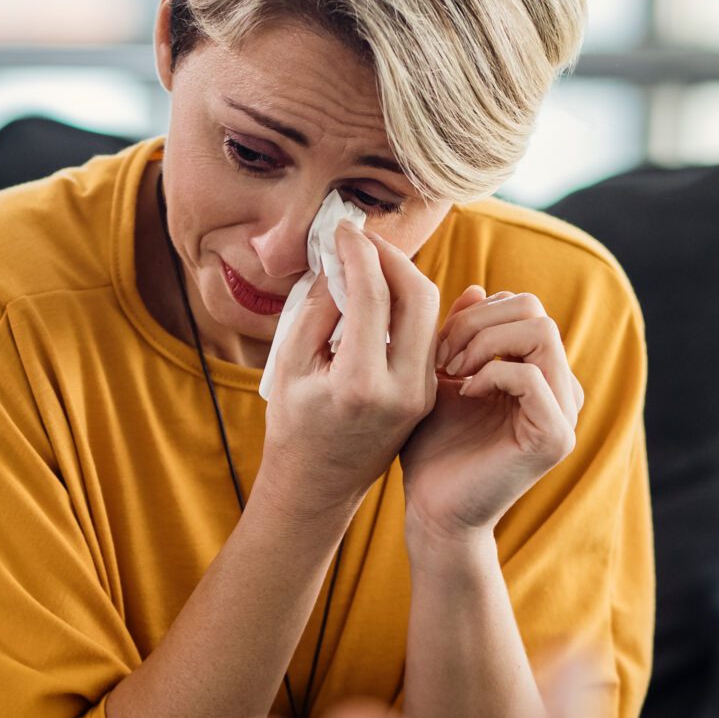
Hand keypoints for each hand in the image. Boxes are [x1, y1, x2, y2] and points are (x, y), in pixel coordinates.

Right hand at [256, 224, 441, 519]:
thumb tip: (338, 260)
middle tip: (361, 240)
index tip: (341, 230)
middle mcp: (402, 389)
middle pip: (418, 296)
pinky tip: (378, 294)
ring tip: (367, 262)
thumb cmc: (294, 427)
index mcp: (360, 384)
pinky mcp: (428, 394)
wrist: (318, 487)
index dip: (358, 253)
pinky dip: (405, 306)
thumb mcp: (289, 366)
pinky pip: (426, 335)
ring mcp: (421, 394)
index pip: (373, 295)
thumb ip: (317, 309)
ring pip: (429, 313)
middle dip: (391, 257)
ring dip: (401, 278)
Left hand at [400, 288, 581, 540]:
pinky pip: (532, 376)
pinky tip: (464, 393)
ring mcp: (563, 414)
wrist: (432, 509)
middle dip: (478, 323)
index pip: (523, 306)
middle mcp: (560, 389)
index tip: (437, 347)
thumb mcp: (442, 377)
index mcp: (541, 372)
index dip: (475, 314)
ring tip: (453, 372)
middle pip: (535, 311)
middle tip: (442, 356)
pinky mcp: (555, 438)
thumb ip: (461, 334)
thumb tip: (477, 287)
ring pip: (541, 334)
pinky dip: (491, 373)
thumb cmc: (433, 447)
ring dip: (485, 343)